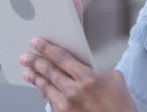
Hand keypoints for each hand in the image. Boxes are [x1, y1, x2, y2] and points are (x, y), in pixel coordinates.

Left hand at [20, 37, 135, 111]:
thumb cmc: (121, 106)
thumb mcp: (116, 81)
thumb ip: (100, 71)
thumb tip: (88, 69)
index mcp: (88, 78)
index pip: (62, 58)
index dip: (46, 48)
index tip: (36, 42)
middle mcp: (74, 91)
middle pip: (49, 71)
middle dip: (35, 62)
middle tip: (25, 56)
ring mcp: (67, 106)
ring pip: (46, 87)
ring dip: (35, 78)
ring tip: (26, 72)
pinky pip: (50, 101)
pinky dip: (45, 93)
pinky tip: (41, 88)